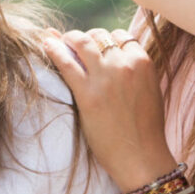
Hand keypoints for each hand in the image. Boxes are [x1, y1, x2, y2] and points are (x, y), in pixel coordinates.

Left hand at [42, 27, 174, 189]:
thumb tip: (115, 53)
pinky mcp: (87, 93)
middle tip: (76, 47)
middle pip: (99, 35)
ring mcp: (106, 77)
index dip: (106, 40)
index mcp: (143, 62)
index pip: (119, 36)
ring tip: (61, 44)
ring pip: (82, 42)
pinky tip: (46, 44)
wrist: (141, 158)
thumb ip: (135, 71)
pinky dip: (53, 49)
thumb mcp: (148, 91)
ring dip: (70, 40)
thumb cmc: (145, 129)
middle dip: (86, 39)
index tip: (96, 48)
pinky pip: (65, 62)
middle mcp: (125, 64)